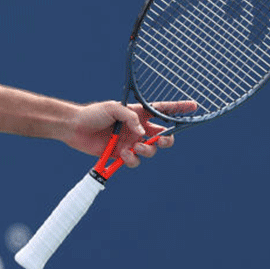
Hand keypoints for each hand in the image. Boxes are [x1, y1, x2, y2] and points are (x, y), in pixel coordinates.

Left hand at [63, 100, 196, 168]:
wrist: (74, 127)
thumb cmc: (93, 113)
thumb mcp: (113, 108)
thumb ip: (130, 117)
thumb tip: (142, 133)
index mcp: (138, 114)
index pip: (163, 110)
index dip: (179, 109)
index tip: (195, 107)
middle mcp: (137, 129)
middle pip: (163, 136)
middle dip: (167, 140)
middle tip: (161, 140)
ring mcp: (130, 142)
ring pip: (151, 151)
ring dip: (148, 150)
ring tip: (136, 147)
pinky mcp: (121, 155)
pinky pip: (135, 161)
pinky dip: (132, 159)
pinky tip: (124, 154)